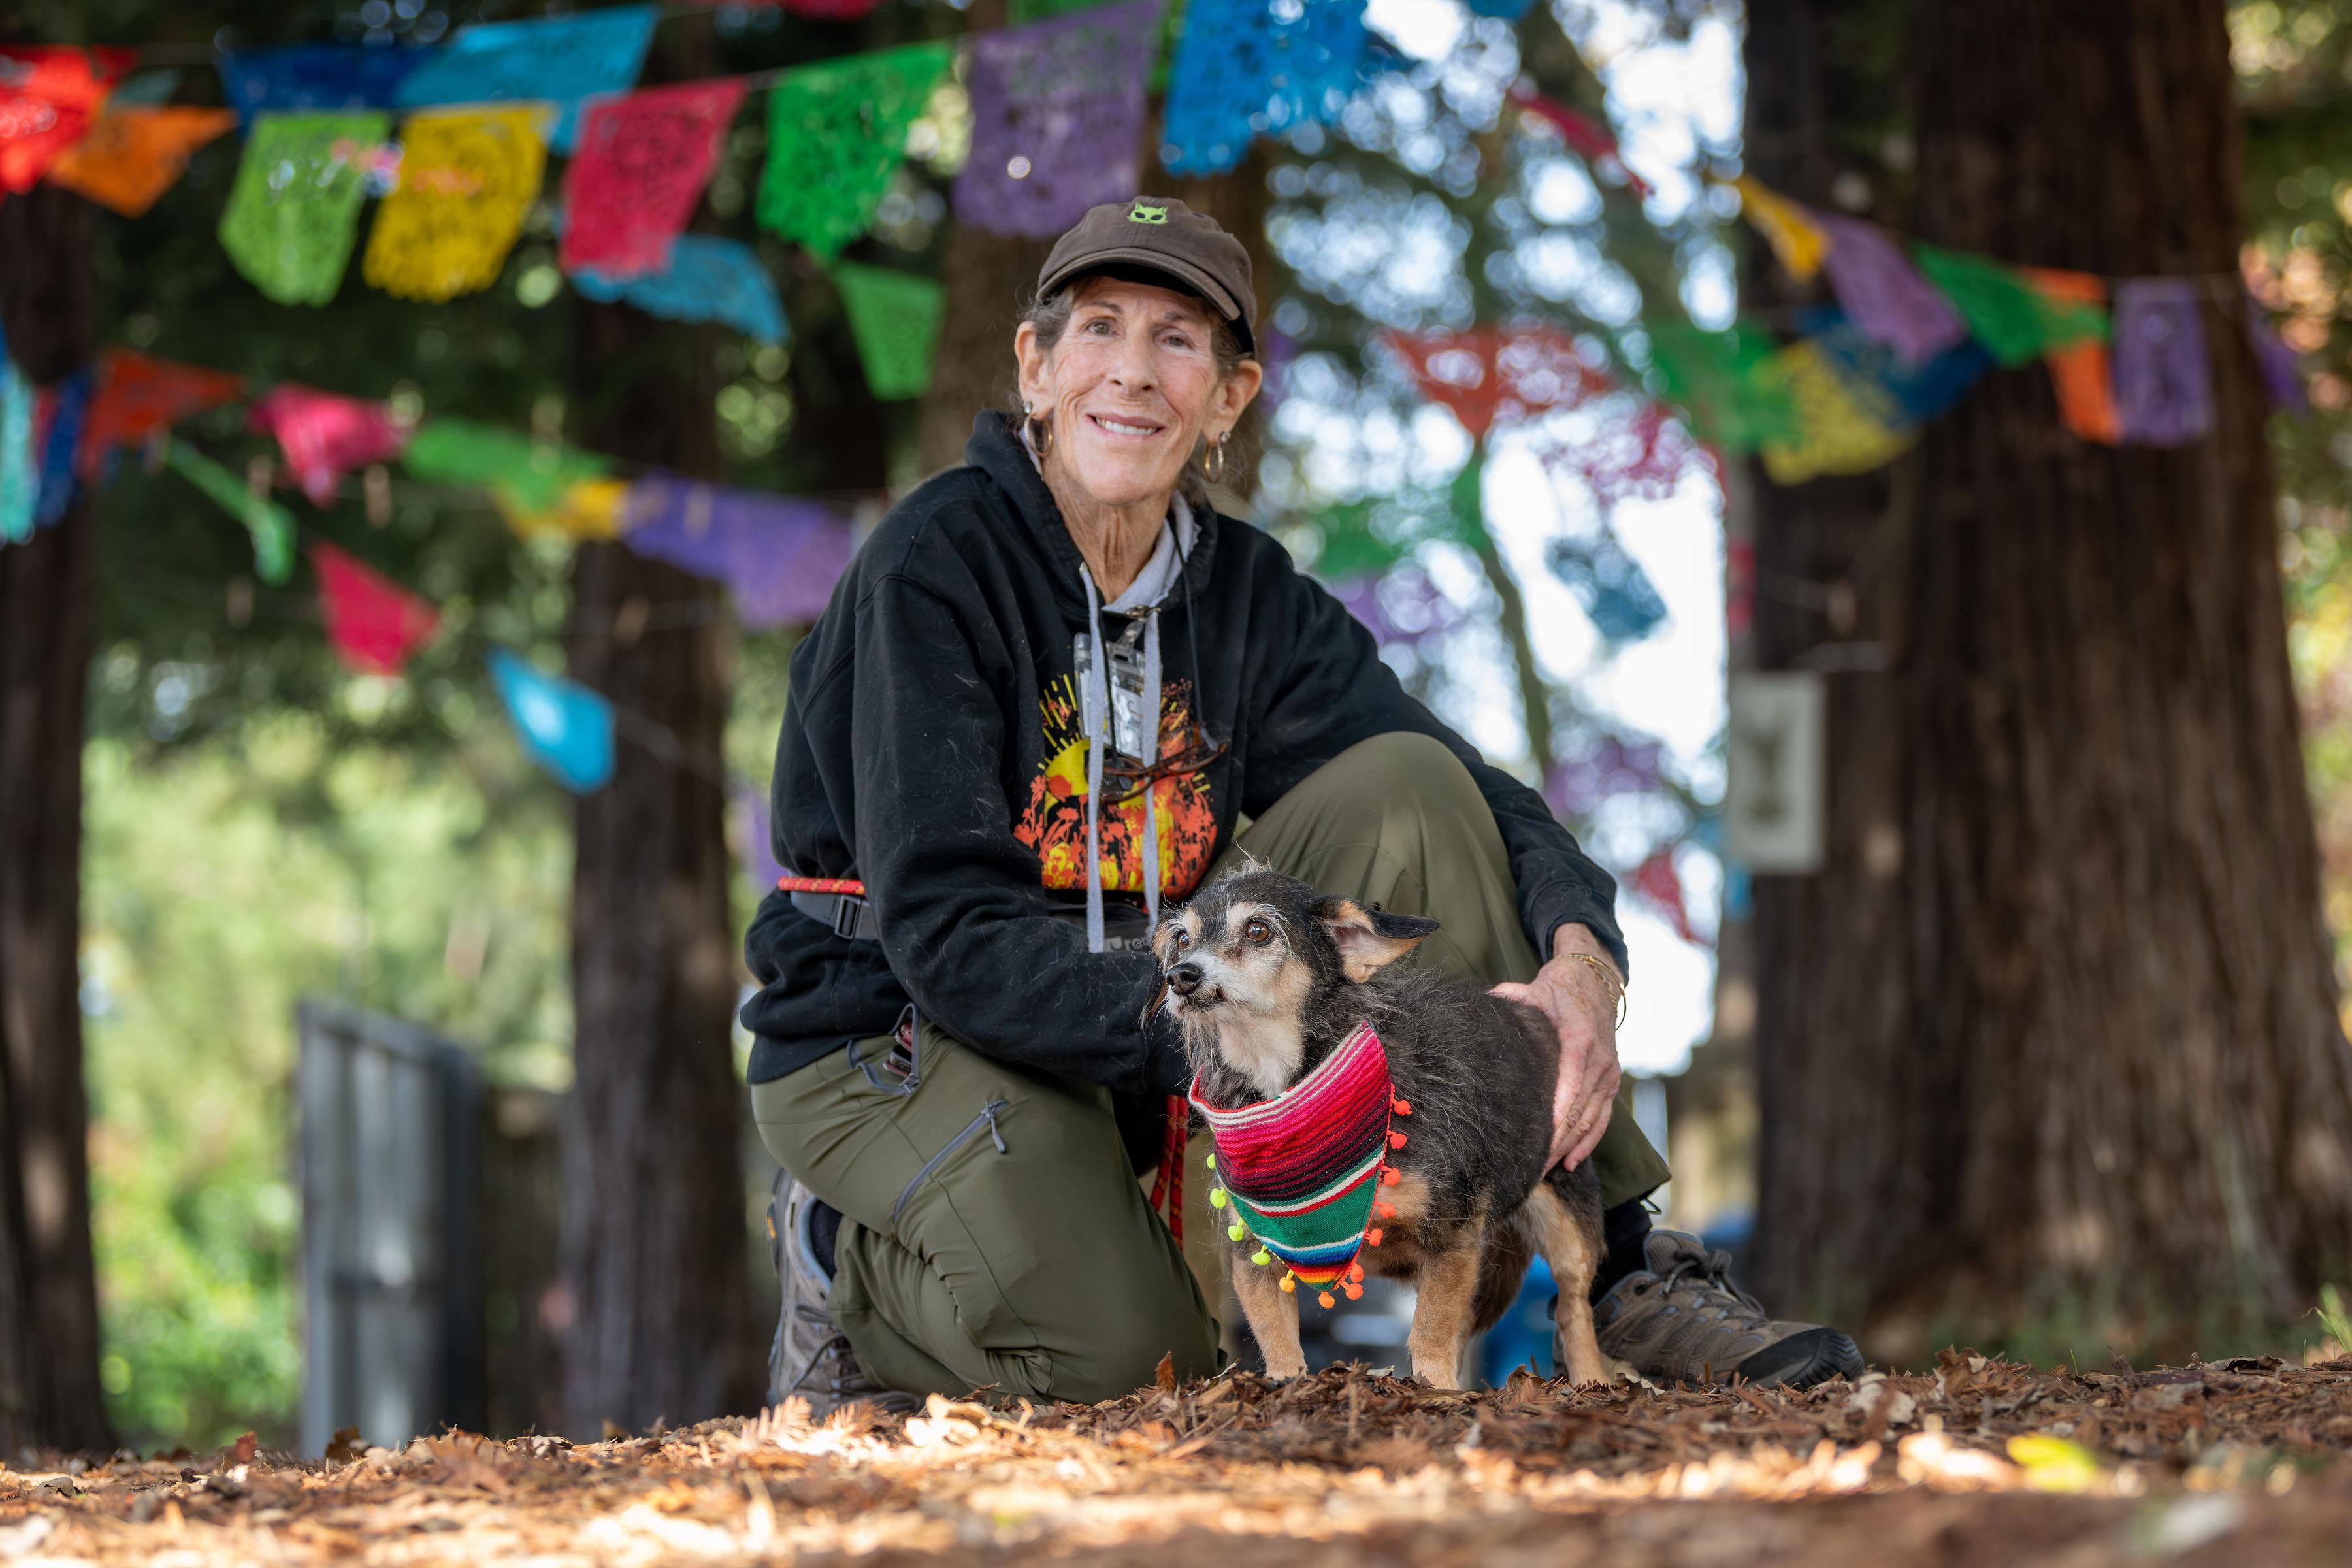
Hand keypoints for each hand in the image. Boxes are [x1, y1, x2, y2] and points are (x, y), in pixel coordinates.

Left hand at [1490, 924, 1621, 1169]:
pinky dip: (1588, 1142)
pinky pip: (1603, 1118)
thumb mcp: (1531, 990)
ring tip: (1544, 1171)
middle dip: (1555, 1143)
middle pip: (1579, 1112)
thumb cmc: (1556, 991)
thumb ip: (1507, 1001)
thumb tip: (1480, 1011)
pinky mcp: (1611, 1081)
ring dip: (1569, 1148)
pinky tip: (1570, 1161)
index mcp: (1579, 1040)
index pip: (1570, 1088)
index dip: (1554, 1119)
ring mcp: (1609, 1073)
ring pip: (1591, 1120)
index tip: (1534, 1142)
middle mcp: (1600, 1060)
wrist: (1594, 982)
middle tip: (1529, 1168)